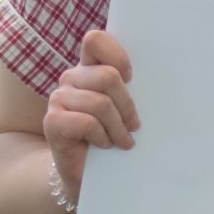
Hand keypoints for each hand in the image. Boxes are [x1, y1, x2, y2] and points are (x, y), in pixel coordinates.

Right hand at [41, 30, 136, 174]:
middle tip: (134, 125)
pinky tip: (104, 145)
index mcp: (88, 68)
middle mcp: (71, 78)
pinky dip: (102, 137)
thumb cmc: (110, 136)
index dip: (117, 56)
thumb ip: (129, 88)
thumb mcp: (122, 109)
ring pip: (100, 103)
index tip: (131, 78)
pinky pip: (87, 122)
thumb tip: (161, 77)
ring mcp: (59, 98)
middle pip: (108, 77)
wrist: (84, 172)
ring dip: (118, 128)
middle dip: (127, 105)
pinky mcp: (52, 122)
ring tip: (123, 141)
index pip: (95, 40)